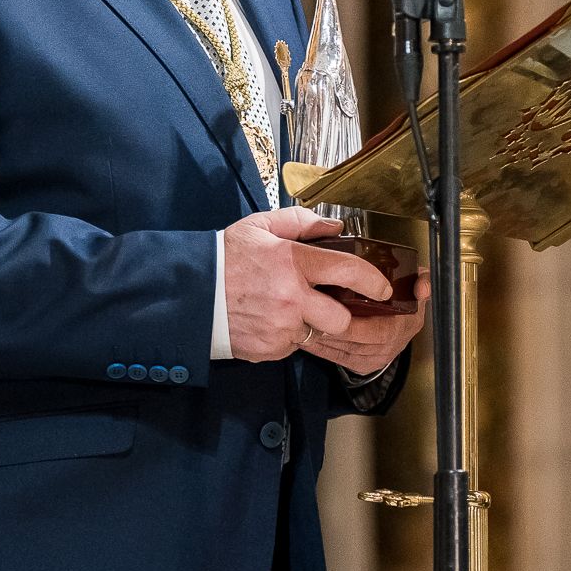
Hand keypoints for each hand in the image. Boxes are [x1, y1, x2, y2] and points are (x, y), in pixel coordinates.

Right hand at [222, 207, 388, 361]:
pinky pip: (292, 346)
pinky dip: (287, 336)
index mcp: (292, 262)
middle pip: (342, 319)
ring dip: (313, 325)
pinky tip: (269, 321)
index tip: (382, 288)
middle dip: (343, 315)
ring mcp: (280, 328)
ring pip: (318, 335)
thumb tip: (334, 227)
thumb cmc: (223, 258)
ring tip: (292, 311)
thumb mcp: (259, 226)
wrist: (188, 293)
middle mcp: (290, 298)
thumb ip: (300, 222)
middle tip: (333, 306)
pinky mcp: (269, 348)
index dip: (373, 282)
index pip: (348, 271)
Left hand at [303, 275, 428, 375]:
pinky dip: (318, 348)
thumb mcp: (416, 286)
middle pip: (351, 341)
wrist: (402, 324)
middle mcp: (388, 345)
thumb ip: (422, 281)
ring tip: (299, 323)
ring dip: (318, 339)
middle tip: (305, 315)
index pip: (373, 329)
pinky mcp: (361, 365)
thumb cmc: (404, 301)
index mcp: (402, 326)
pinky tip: (303, 336)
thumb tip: (422, 288)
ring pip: (340, 351)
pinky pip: (336, 358)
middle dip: (326, 329)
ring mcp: (375, 358)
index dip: (348, 322)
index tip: (327, 308)